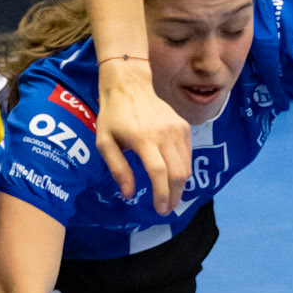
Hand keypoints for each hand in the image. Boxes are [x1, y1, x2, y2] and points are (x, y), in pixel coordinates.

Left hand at [96, 57, 190, 214]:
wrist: (131, 83)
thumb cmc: (113, 114)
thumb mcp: (104, 142)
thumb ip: (117, 168)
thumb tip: (129, 194)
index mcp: (143, 138)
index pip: (159, 172)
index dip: (162, 194)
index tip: (160, 209)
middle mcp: (164, 134)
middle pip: (178, 173)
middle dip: (175, 195)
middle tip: (167, 208)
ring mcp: (177, 129)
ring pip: (186, 165)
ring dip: (180, 185)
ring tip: (170, 196)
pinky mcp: (184, 126)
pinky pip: (188, 154)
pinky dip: (183, 169)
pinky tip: (173, 177)